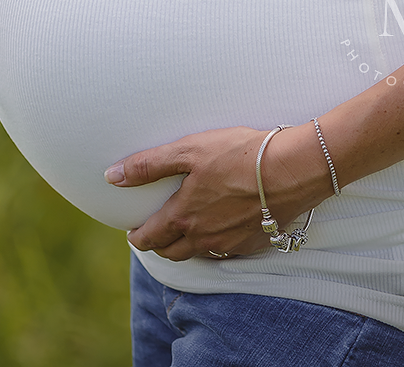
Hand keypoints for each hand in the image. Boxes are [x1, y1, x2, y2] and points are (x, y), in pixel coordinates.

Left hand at [108, 124, 332, 261]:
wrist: (291, 169)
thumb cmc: (239, 154)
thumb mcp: (189, 151)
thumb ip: (149, 165)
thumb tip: (112, 176)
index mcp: (183, 217)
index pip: (150, 237)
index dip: (137, 236)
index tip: (132, 232)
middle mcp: (204, 238)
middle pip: (172, 252)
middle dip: (158, 244)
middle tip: (154, 233)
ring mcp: (230, 243)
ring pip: (198, 254)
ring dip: (186, 246)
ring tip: (183, 232)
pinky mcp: (254, 243)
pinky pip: (226, 251)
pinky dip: (215, 243)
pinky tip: (219, 229)